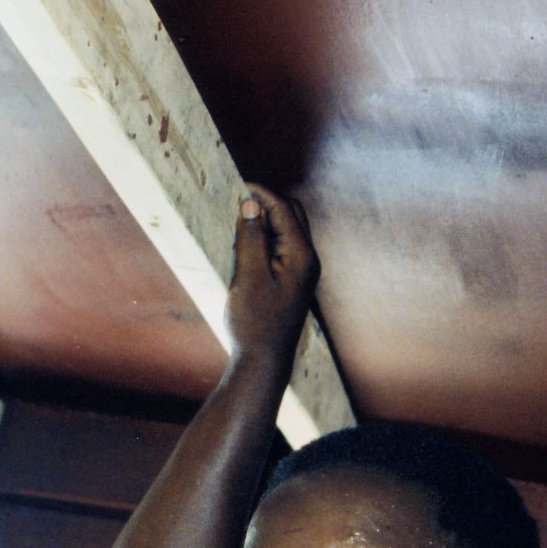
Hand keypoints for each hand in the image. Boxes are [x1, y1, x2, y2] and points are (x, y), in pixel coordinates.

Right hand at [226, 184, 319, 364]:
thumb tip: (251, 205)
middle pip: (293, 214)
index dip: (262, 194)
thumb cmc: (254, 322)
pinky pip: (284, 245)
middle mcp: (308, 260)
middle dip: (268, 202)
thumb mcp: (248, 276)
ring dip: (268, 218)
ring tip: (240, 218)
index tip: (238, 186)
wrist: (265, 361)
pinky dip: (269, 235)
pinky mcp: (293, 280)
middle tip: (239, 200)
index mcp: (302, 256)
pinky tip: (249, 241)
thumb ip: (251, 238)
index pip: (284, 210)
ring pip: (290, 229)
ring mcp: (303, 271)